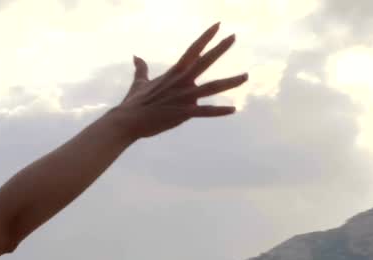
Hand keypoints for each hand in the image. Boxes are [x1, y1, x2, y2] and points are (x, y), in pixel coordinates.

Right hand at [110, 23, 247, 139]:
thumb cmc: (133, 103)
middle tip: (233, 36)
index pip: (192, 51)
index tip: (218, 26)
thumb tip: (136, 56)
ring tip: (245, 76)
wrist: (127, 120)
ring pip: (211, 87)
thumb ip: (141, 69)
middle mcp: (181, 82)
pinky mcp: (182, 113)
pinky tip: (233, 109)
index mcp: (174, 73)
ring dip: (230, 81)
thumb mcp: (139, 83)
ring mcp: (183, 97)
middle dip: (220, 48)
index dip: (205, 37)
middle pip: (204, 61)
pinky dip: (219, 111)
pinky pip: (204, 111)